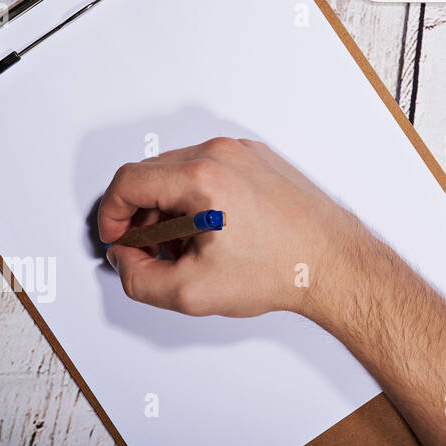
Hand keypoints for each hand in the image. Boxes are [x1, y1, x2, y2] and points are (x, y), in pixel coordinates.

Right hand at [98, 137, 366, 317]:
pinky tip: (211, 235)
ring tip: (185, 249)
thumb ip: (138, 278)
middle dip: (140, 215)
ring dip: (169, 208)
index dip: (110, 215)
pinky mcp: (260, 160)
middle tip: (149, 252)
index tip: (115, 239)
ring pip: (179, 172)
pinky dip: (198, 199)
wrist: (335, 264)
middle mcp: (223, 155)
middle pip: (151, 174)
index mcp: (203, 177)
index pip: (128, 182)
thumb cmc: (282, 270)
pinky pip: (210, 171)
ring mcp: (245, 153)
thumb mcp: (191, 292)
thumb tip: (126, 259)